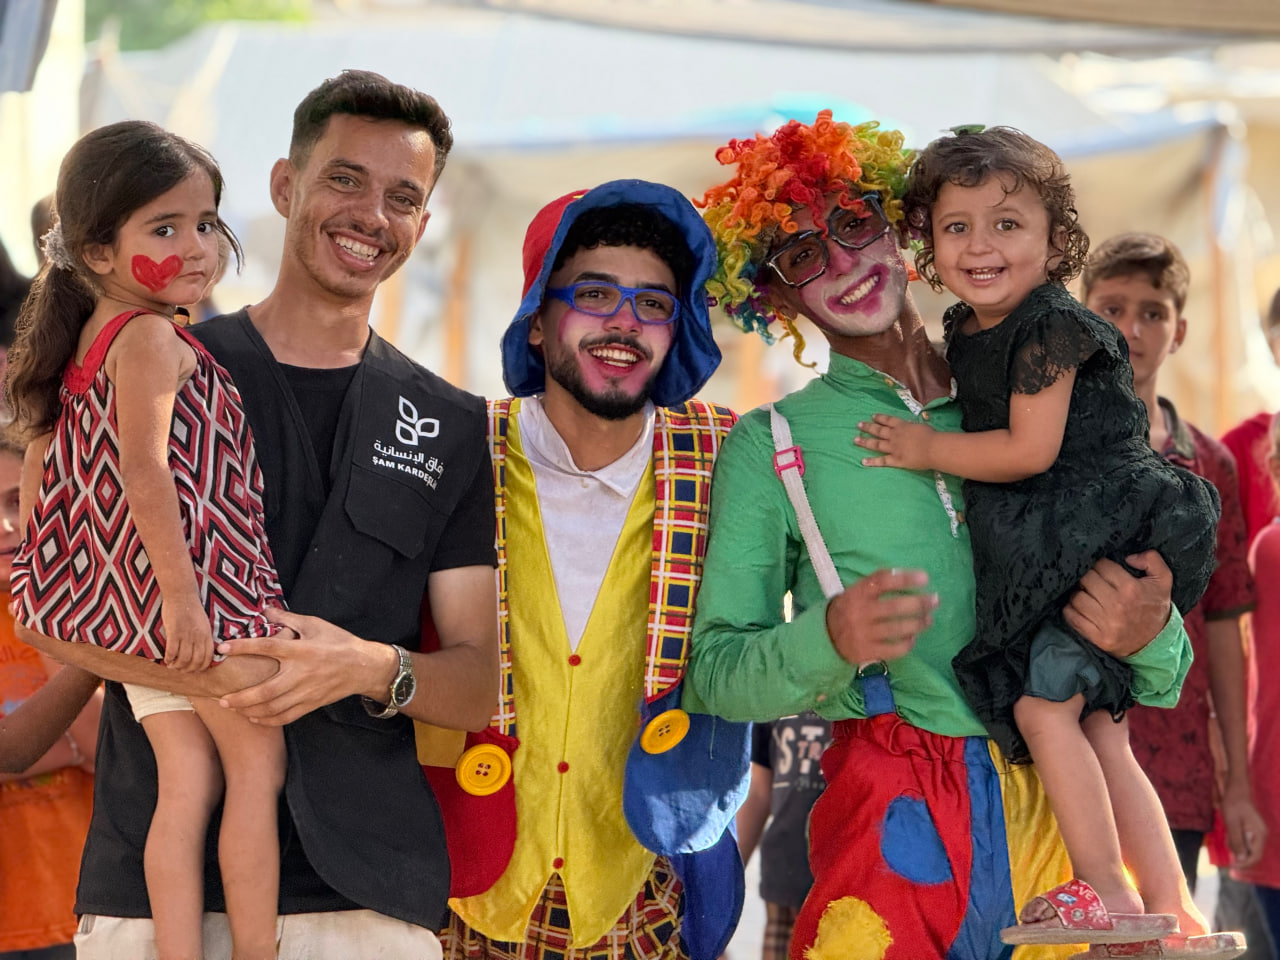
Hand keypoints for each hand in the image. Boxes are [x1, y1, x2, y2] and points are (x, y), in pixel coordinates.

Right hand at [160, 594, 213, 671]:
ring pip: (184, 659)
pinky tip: (166, 659)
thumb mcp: (204, 623)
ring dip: (177, 666)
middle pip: (196, 661)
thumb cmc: (192, 608)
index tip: (194, 670)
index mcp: (207, 634)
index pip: (208, 657)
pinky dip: (169, 658)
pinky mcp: (174, 632)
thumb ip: (203, 636)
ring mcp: (187, 635)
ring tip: (172, 665)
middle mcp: (198, 637)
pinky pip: (172, 651)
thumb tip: (200, 651)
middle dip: (188, 669)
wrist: (182, 594)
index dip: (201, 667)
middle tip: (180, 670)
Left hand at [215, 607, 394, 724]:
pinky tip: (255, 717)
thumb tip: (266, 610)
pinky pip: (286, 717)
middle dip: (241, 697)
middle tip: (221, 698)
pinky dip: (268, 720)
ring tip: (233, 708)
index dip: (243, 647)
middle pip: (265, 690)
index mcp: (301, 650)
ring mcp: (306, 692)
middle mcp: (301, 673)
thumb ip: (288, 619)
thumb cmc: (339, 642)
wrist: (364, 666)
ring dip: (250, 711)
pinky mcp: (311, 704)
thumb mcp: (315, 625)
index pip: (267, 648)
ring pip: (273, 707)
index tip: (222, 648)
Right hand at [825, 568, 936, 665]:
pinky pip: (894, 649)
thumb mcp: (856, 592)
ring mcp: (864, 633)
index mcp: (857, 593)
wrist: (826, 636)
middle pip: (895, 607)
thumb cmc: (849, 609)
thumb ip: (877, 585)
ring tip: (928, 620)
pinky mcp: (867, 651)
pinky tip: (913, 637)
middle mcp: (860, 612)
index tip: (925, 578)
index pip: (882, 581)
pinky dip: (908, 643)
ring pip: (898, 629)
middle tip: (935, 600)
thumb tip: (908, 577)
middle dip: (920, 603)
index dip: (905, 578)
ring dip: (919, 623)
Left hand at [856, 414, 936, 469]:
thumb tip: (909, 425)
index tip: (872, 416)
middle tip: (858, 425)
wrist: (932, 448)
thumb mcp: (921, 426)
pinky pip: (882, 461)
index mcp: (902, 426)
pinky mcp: (895, 460)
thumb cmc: (931, 436)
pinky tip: (863, 461)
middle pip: (878, 430)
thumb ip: (912, 426)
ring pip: (876, 444)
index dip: (880, 418)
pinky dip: (872, 461)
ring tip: (855, 440)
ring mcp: (893, 448)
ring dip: (865, 442)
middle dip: (868, 427)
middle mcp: (894, 435)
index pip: (888, 420)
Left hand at [1065, 551, 1171, 657]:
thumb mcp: (1163, 580)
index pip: (1102, 566)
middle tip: (1092, 581)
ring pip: (1076, 598)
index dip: (1101, 564)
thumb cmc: (1155, 607)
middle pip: (1086, 580)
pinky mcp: (1098, 637)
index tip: (1103, 569)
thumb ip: (1151, 559)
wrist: (1156, 642)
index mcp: (1131, 589)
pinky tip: (1080, 607)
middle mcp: (1117, 605)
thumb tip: (1128, 557)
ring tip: (1087, 594)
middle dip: (1088, 577)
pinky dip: (1071, 610)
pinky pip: (1072, 617)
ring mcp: (1106, 623)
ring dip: (1078, 594)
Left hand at [1221, 780, 1267, 868]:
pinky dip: (1236, 840)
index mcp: (1259, 834)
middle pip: (1252, 853)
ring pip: (1247, 846)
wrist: (1236, 788)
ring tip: (1226, 840)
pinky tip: (1228, 834)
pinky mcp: (1251, 827)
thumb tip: (1241, 858)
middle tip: (1226, 851)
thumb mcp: (1232, 823)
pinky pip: (1245, 839)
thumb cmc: (1233, 804)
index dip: (1244, 863)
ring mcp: (1256, 831)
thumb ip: (1237, 840)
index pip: (1255, 856)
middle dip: (1239, 855)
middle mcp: (1260, 834)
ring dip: (1236, 847)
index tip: (1231, 865)